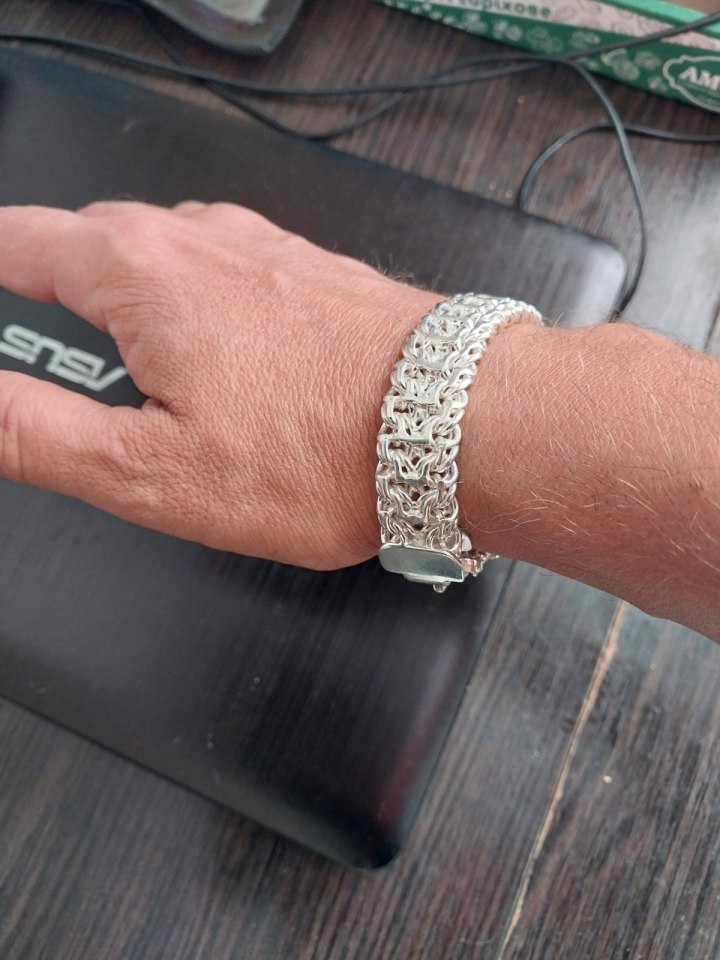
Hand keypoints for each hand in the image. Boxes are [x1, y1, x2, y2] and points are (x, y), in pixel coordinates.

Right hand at [0, 201, 437, 568]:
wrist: (461, 428)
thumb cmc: (327, 452)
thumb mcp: (151, 471)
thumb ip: (36, 432)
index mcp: (142, 275)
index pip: (18, 241)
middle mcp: (205, 240)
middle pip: (91, 239)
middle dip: (52, 281)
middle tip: (43, 336)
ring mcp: (267, 251)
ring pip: (168, 253)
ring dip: (132, 291)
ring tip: (130, 353)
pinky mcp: (314, 274)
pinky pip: (232, 272)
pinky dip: (201, 300)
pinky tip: (223, 351)